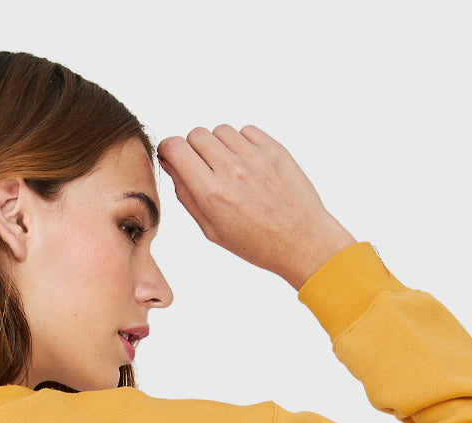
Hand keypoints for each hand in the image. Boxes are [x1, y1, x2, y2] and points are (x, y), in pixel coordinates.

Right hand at [156, 125, 356, 288]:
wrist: (302, 240)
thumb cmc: (257, 243)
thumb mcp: (212, 230)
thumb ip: (187, 196)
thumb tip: (172, 165)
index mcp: (212, 194)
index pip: (175, 147)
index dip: (169, 150)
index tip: (174, 157)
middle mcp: (232, 170)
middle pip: (196, 135)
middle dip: (194, 149)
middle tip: (205, 169)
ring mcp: (255, 157)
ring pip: (220, 130)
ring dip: (219, 145)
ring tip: (231, 170)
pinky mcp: (274, 148)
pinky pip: (245, 131)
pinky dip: (242, 144)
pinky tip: (249, 166)